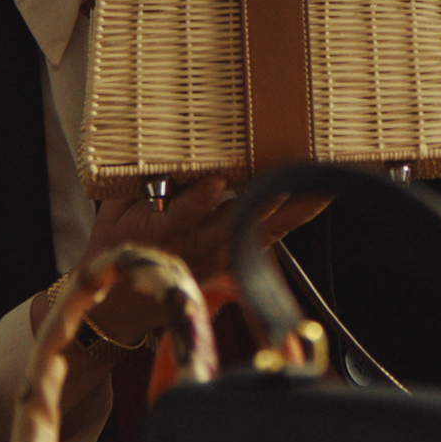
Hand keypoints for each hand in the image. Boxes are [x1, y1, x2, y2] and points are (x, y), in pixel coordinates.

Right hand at [42, 177, 330, 349]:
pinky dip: (295, 216)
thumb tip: (156, 140)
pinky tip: (319, 197)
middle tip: (296, 176)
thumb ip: (139, 179)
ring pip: (263, 230)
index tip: (214, 182)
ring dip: (295, 209)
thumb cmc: (120, 242)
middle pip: (236, 223)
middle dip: (268, 201)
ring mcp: (219, 255)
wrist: (124, 300)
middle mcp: (196, 246)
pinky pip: (269, 235)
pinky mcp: (233, 259)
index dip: (197, 201)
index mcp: (161, 231)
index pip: (181, 216)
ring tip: (324, 184)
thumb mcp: (115, 209)